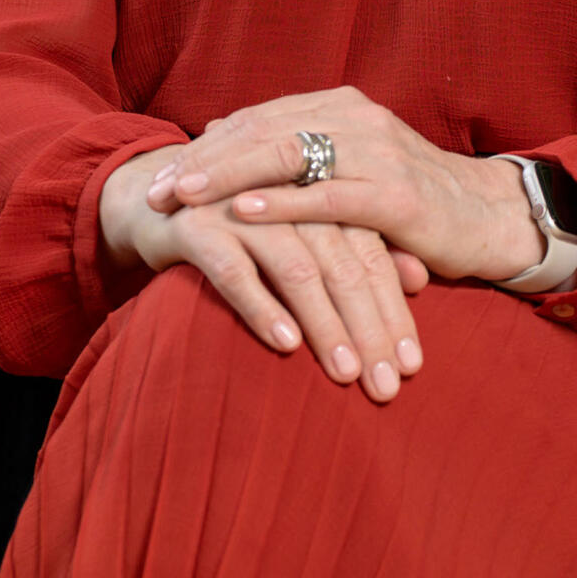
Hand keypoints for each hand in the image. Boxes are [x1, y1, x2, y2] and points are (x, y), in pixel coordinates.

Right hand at [99, 143, 431, 401]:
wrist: (155, 195)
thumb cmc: (247, 220)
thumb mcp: (307, 231)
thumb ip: (362, 248)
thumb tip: (420, 279)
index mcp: (324, 192)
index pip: (372, 255)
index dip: (394, 310)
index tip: (412, 366)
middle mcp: (291, 195)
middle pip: (343, 264)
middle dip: (368, 328)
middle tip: (387, 385)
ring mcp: (243, 208)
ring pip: (297, 269)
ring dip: (325, 324)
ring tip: (347, 373)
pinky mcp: (198, 226)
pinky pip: (234, 271)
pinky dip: (262, 306)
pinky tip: (286, 343)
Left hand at [142, 87, 545, 284]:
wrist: (490, 218)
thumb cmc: (410, 200)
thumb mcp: (350, 168)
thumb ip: (296, 153)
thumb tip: (222, 138)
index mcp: (342, 108)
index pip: (259, 119)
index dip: (207, 145)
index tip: (160, 176)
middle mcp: (358, 120)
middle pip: (265, 130)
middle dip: (205, 161)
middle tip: (157, 191)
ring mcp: (380, 154)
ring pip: (289, 155)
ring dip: (229, 176)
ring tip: (185, 196)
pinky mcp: (398, 196)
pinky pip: (329, 197)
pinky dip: (282, 204)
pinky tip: (242, 213)